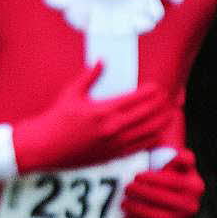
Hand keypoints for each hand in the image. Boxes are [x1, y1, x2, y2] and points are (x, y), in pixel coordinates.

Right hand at [13, 62, 173, 171]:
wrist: (46, 147)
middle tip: (169, 97)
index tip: (157, 86)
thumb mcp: (71, 94)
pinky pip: (140, 147)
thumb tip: (102, 61)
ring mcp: (115, 143)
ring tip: (170, 113)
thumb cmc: (56, 119)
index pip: (137, 98)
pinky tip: (158, 131)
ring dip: (162, 121)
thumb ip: (89, 76)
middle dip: (162, 104)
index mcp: (104, 110)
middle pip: (148, 114)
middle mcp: (113, 127)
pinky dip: (153, 138)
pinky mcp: (113, 155)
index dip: (151, 92)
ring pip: (149, 131)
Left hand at [122, 148, 204, 217]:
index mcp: (195, 185)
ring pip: (161, 217)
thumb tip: (175, 156)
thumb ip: (174, 155)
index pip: (174, 183)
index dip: (155, 180)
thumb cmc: (164, 168)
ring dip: (140, 211)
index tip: (137, 175)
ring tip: (123, 203)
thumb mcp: (170, 158)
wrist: (166, 189)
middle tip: (126, 188)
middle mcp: (192, 204)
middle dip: (144, 194)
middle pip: (167, 201)